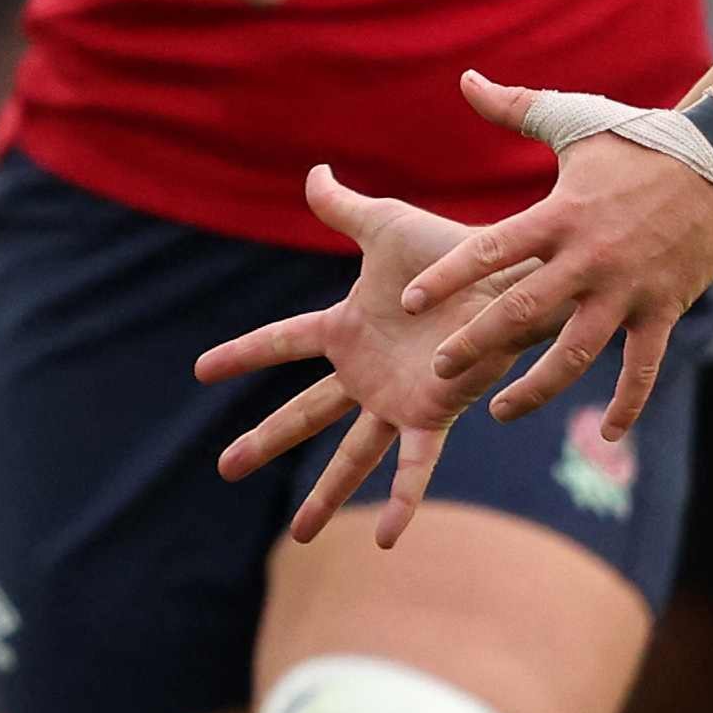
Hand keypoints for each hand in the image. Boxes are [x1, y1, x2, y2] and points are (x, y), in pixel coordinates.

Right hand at [192, 169, 503, 544]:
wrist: (511, 276)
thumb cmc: (455, 252)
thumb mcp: (388, 226)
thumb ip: (344, 208)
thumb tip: (313, 173)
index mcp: (347, 329)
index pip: (282, 341)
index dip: (242, 354)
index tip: (200, 370)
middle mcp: (366, 372)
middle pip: (304, 413)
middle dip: (265, 440)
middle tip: (224, 468)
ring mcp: (397, 399)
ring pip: (351, 454)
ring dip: (326, 494)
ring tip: (300, 535)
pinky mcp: (434, 415)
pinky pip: (416, 465)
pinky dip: (402, 501)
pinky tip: (387, 539)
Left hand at [395, 68, 712, 440]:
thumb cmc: (637, 142)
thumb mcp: (574, 120)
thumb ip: (514, 108)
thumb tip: (465, 81)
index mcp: (559, 215)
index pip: (490, 250)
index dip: (447, 278)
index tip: (406, 303)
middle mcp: (589, 258)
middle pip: (523, 311)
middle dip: (477, 343)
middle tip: (437, 370)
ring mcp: (629, 289)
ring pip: (577, 352)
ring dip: (538, 387)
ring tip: (499, 410)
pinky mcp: (664, 308)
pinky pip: (643, 366)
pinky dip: (627, 401)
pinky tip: (606, 433)